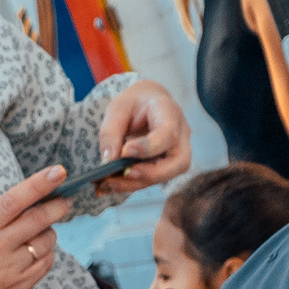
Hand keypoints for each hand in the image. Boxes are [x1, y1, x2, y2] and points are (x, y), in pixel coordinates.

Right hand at [0, 164, 73, 288]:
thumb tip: (27, 208)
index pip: (13, 200)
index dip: (38, 184)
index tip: (57, 172)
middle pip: (39, 220)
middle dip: (58, 207)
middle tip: (65, 202)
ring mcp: (10, 269)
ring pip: (46, 242)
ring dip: (49, 235)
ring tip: (40, 236)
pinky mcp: (19, 288)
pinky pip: (45, 265)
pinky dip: (46, 256)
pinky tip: (37, 256)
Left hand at [94, 81, 191, 197]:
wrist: (146, 105)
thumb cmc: (134, 104)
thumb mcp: (117, 109)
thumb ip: (111, 132)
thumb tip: (109, 161)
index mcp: (170, 113)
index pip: (168, 134)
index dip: (149, 147)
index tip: (125, 152)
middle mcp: (181, 135)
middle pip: (178, 162)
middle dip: (149, 174)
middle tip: (121, 175)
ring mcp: (177, 153)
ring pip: (165, 176)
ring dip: (135, 183)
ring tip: (107, 184)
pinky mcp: (166, 166)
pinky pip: (152, 179)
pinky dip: (131, 184)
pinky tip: (110, 185)